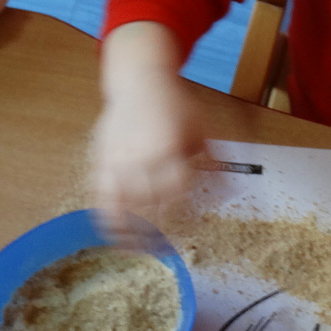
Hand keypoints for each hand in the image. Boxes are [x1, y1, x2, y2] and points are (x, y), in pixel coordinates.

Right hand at [89, 22, 211, 243]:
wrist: (140, 80)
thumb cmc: (175, 104)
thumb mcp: (202, 127)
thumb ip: (213, 160)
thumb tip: (230, 191)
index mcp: (169, 145)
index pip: (178, 189)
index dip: (185, 214)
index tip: (192, 232)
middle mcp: (141, 152)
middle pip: (150, 199)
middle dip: (159, 227)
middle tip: (165, 247)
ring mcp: (118, 156)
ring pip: (122, 200)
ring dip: (130, 228)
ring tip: (138, 250)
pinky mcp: (101, 157)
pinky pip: (100, 191)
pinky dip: (106, 214)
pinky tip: (113, 233)